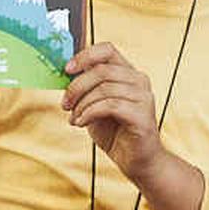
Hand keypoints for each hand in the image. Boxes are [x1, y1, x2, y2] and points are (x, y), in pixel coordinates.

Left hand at [61, 42, 175, 185]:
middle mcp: (139, 80)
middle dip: (76, 87)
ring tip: (74, 118)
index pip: (107, 49)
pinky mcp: (142, 115)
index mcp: (128, 73)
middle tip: (65, 104)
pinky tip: (81, 124)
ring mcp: (144, 97)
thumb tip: (64, 73)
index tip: (66, 70)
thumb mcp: (94, 104)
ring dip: (82, 104)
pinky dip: (89, 113)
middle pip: (101, 70)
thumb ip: (86, 88)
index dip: (84, 56)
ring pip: (104, 88)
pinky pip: (109, 105)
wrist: (135, 160)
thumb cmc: (115, 131)